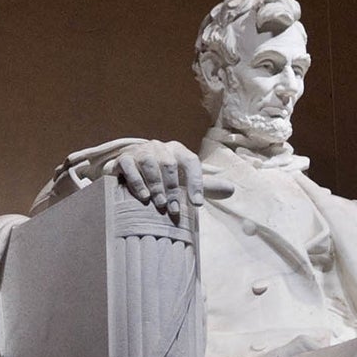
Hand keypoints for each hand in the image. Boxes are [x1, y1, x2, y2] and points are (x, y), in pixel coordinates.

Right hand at [109, 140, 232, 222]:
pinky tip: (143, 197)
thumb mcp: (183, 180)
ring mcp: (140, 151)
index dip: (196, 182)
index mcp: (177, 150)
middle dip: (173, 189)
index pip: (191, 161)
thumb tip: (232, 190)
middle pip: (169, 164)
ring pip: (150, 164)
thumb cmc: (161, 177)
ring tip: (160, 204)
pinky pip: (131, 167)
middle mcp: (159, 147)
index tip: (197, 204)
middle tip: (175, 210)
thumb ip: (205, 186)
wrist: (128, 170)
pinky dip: (137, 182)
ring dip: (156, 186)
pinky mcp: (123, 158)